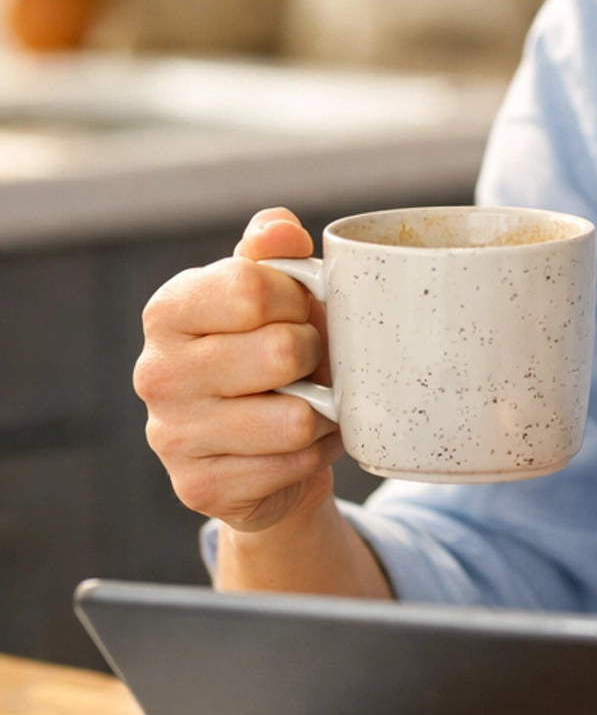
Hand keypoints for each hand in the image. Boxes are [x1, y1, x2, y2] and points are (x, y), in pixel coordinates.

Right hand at [135, 206, 341, 537]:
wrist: (264, 445)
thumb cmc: (270, 351)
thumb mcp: (273, 294)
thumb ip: (273, 252)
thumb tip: (280, 228)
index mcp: (168, 310)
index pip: (252, 288)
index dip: (298, 298)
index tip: (300, 309)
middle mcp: (155, 371)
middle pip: (280, 352)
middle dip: (316, 356)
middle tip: (310, 362)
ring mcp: (171, 434)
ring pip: (294, 419)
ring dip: (323, 412)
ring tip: (312, 403)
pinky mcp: (199, 486)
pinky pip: (292, 466)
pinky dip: (313, 455)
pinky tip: (298, 445)